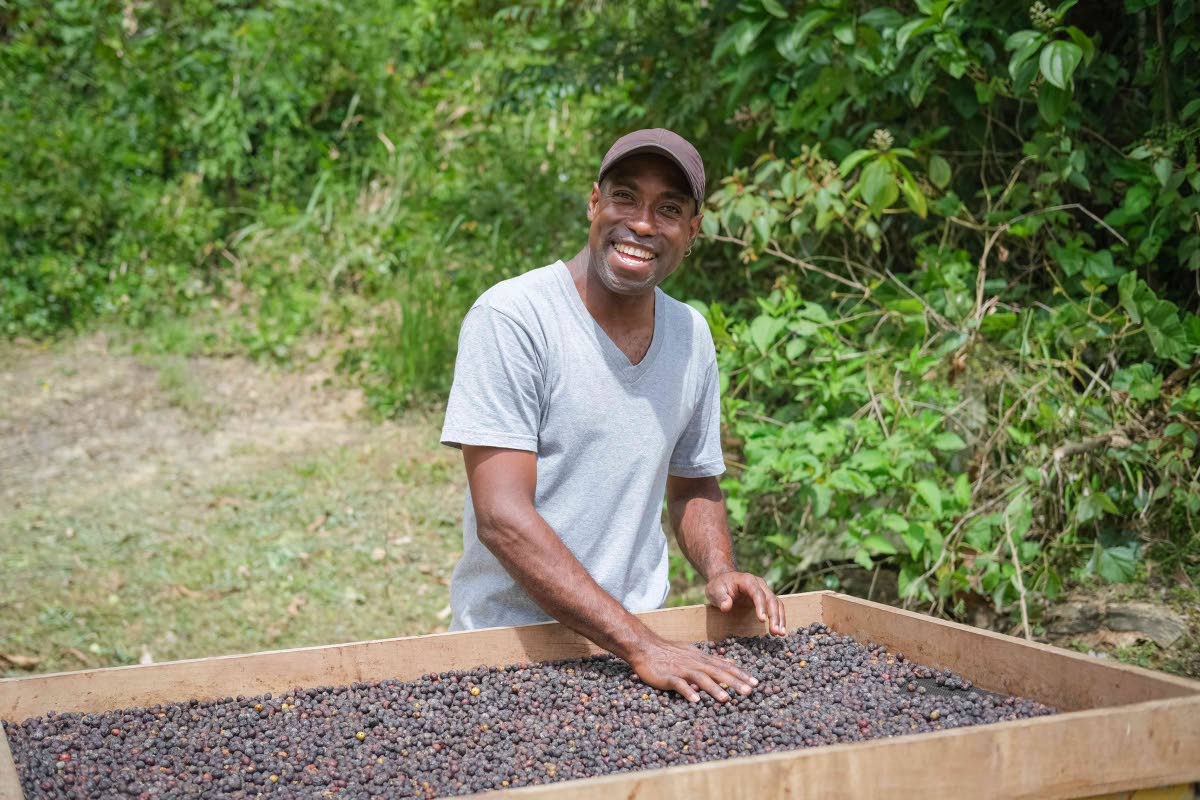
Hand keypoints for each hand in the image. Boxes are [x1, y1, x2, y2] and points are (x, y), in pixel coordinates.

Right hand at [626, 634, 758, 703]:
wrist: (644, 647)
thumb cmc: (669, 651)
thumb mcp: (693, 652)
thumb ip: (711, 659)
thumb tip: (730, 661)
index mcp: (701, 659)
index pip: (724, 666)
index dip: (740, 674)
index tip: (755, 683)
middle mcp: (695, 663)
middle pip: (717, 672)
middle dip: (734, 682)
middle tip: (749, 691)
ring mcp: (681, 670)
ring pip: (701, 678)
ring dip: (714, 688)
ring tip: (726, 698)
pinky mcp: (668, 677)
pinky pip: (679, 685)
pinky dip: (687, 691)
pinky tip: (696, 700)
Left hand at [706, 571, 786, 635]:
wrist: (724, 580)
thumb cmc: (719, 586)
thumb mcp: (715, 590)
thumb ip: (720, 598)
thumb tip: (726, 607)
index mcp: (747, 580)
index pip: (757, 593)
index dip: (761, 606)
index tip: (762, 620)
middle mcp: (759, 584)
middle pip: (771, 599)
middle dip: (774, 615)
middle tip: (775, 631)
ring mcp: (764, 591)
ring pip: (777, 603)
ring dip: (780, 618)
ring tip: (780, 633)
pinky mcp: (766, 599)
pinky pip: (776, 607)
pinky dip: (779, 618)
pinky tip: (780, 629)